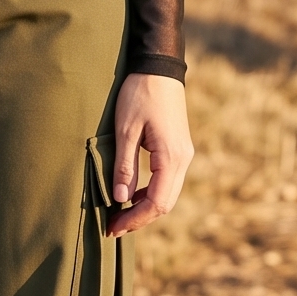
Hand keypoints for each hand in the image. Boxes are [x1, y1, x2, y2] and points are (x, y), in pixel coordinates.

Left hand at [107, 73, 192, 237]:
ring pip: (167, 193)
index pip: (156, 202)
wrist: (158, 67)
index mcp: (171, 157)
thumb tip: (121, 198)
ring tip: (119, 214)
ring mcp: (183, 154)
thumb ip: (124, 166)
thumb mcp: (125, 129)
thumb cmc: (139, 94)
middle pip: (165, 203)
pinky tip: (131, 194)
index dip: (135, 219)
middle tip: (113, 227)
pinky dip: (150, 192)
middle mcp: (183, 159)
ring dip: (145, 207)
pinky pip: (167, 180)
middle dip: (140, 218)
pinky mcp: (178, 149)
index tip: (112, 227)